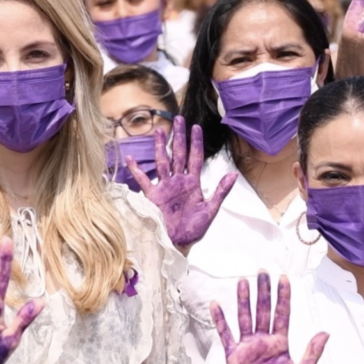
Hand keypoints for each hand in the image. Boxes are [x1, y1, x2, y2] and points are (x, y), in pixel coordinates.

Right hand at [127, 116, 237, 251]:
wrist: (177, 243)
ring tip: (158, 131)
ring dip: (160, 147)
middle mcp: (178, 181)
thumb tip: (233, 174)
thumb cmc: (194, 230)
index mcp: (193, 184)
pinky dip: (136, 170)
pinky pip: (143, 180)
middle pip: (178, 154)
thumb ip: (220, 192)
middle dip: (179, 137)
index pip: (195, 158)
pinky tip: (131, 158)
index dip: (196, 143)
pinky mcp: (153, 196)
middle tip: (179, 119)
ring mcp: (164, 187)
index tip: (196, 127)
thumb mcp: (210, 210)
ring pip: (162, 162)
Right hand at [210, 273, 328, 363]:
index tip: (284, 278)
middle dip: (263, 291)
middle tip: (262, 272)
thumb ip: (312, 353)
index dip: (283, 297)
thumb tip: (324, 333)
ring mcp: (247, 345)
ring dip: (244, 299)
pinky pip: (225, 333)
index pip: (282, 314)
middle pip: (263, 310)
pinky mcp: (233, 354)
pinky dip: (220, 319)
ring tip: (243, 281)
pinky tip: (216, 305)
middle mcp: (263, 340)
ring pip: (245, 317)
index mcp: (281, 344)